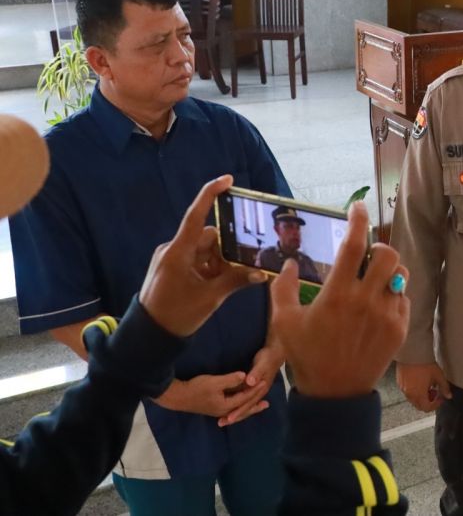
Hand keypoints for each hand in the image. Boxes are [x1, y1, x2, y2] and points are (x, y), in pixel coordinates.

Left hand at [138, 175, 266, 336]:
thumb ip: (235, 281)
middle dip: (227, 250)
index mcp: (178, 251)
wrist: (148, 337)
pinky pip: (198, 261)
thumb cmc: (175, 315)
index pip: (197, 215)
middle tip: (242, 267)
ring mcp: (172, 259)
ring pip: (206, 251)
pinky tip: (216, 286)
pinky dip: (210, 269)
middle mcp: (174, 250)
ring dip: (219, 263)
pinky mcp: (172, 268)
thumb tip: (260, 273)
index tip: (227, 180)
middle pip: (209, 237)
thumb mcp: (209, 298)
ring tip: (224, 284)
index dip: (211, 194)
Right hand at [156, 372, 269, 418]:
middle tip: (267, 404)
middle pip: (243, 409)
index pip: (244, 397)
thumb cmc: (196, 388)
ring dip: (248, 407)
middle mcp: (224, 411)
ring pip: (238, 410)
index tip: (265, 382)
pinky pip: (232, 409)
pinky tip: (240, 404)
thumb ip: (231, 380)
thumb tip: (245, 376)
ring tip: (258, 405)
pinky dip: (239, 406)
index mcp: (226, 406)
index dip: (255, 389)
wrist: (178, 397)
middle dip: (255, 406)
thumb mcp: (214, 382)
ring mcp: (218, 411)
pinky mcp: (214, 408)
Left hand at [218, 344, 283, 426]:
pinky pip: (244, 401)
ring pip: (245, 406)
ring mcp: (256, 392)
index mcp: (261, 389)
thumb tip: (250, 382)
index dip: (239, 411)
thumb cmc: (268, 358)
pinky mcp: (252, 388)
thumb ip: (256, 373)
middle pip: (246, 408)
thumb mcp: (262, 364)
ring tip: (223, 420)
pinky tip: (229, 409)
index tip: (229, 418)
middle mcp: (259, 393)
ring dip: (235, 413)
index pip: (249, 403)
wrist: (275, 353)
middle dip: (235, 416)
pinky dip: (237, 406)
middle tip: (221, 423)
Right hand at [270, 202, 409, 398]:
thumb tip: (290, 263)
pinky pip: (404, 299)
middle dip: (378, 247)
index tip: (358, 208)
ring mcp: (387, 315)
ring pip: (400, 275)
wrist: (335, 394)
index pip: (355, 244)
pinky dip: (393, 296)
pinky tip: (377, 306)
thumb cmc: (306, 356)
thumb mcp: (284, 322)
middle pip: (387, 254)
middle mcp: (366, 301)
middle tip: (367, 255)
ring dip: (388, 270)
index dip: (358, 220)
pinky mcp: (400, 329)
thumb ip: (282, 288)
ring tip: (374, 279)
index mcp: (337, 294)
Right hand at [396, 362, 451, 411]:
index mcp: (419, 395)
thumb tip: (448, 396)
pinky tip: (419, 380)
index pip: (427, 408)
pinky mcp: (399, 382)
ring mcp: (403, 388)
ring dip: (420, 396)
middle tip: (434, 392)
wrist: (412, 352)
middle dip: (428, 401)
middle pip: (419, 405)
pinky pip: (407, 391)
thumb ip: (444, 387)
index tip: (440, 398)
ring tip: (427, 384)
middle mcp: (409, 394)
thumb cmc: (425, 363)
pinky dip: (414, 390)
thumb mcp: (438, 376)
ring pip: (412, 399)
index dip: (435, 405)